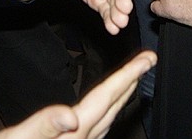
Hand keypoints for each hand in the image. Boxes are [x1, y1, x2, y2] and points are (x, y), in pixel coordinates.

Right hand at [0, 51, 155, 138]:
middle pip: (112, 106)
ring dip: (121, 96)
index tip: (146, 60)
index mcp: (73, 134)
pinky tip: (104, 111)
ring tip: (132, 79)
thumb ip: (44, 126)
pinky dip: (106, 111)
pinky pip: (98, 127)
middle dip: (131, 81)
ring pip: (108, 117)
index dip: (127, 76)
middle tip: (147, 60)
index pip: (105, 98)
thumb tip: (71, 116)